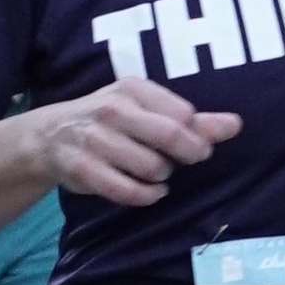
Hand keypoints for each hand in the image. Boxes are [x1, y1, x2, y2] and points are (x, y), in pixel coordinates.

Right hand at [41, 75, 240, 205]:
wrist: (49, 136)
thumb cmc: (111, 122)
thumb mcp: (146, 110)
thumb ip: (191, 120)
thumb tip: (235, 125)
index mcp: (132, 89)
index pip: (183, 113)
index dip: (197, 134)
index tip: (198, 144)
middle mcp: (112, 110)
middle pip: (170, 136)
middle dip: (189, 153)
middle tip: (190, 160)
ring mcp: (95, 140)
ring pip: (151, 167)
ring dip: (163, 175)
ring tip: (158, 171)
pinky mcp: (83, 169)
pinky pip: (127, 191)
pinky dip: (147, 195)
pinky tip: (150, 190)